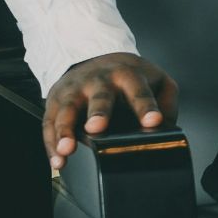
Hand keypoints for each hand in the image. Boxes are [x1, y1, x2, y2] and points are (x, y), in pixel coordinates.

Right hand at [43, 52, 178, 170]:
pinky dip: (51, 144)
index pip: (139, 91)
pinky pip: (50, 124)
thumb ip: (166, 103)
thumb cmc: (129, 77)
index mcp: (128, 75)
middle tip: (97, 128)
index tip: (153, 121)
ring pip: (67, 110)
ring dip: (65, 130)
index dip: (146, 106)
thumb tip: (168, 130)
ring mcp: (74, 91)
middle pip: (99, 96)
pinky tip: (58, 161)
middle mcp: (99, 81)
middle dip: (98, 112)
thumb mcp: (156, 81)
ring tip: (66, 150)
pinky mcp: (55, 102)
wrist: (96, 57)